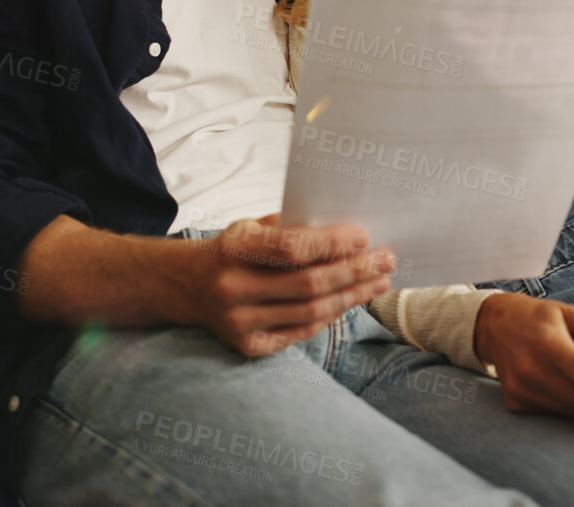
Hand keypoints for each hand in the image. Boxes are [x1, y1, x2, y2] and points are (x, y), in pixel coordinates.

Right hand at [187, 214, 394, 356]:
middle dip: (354, 271)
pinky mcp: (247, 346)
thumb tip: (347, 235)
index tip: (364, 237)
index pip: (291, 247)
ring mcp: (238, 322)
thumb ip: (291, 229)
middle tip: (385, 260)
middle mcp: (232, 289)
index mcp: (232, 250)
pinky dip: (330, 316)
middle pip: (308, 284)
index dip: (332, 243)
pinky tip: (350, 300)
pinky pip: (301, 331)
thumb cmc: (232, 250)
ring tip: (378, 281)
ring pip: (310, 312)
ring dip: (351, 296)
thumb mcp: (250, 227)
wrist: (188, 286)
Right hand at [473, 294, 573, 415]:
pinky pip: (554, 416)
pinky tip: (557, 385)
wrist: (496, 326)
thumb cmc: (540, 318)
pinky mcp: (514, 403)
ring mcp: (521, 389)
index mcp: (549, 343)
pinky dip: (563, 405)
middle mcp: (531, 370)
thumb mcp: (572, 314)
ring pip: (572, 414)